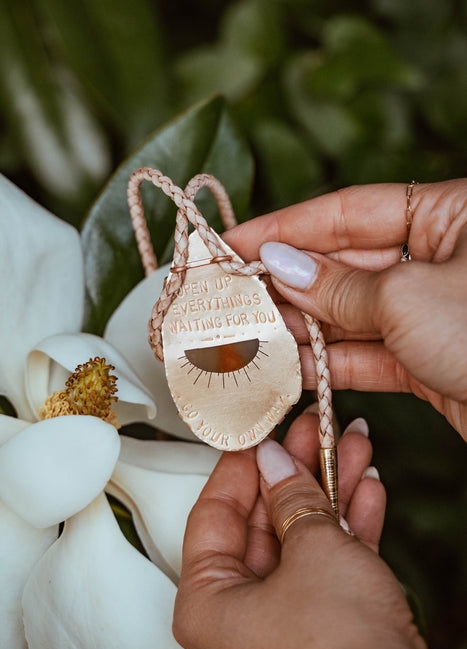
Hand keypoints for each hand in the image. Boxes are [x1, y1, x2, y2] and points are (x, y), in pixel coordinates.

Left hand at [173, 411, 464, 648]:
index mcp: (209, 604)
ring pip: (303, 539)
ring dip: (330, 490)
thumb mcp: (311, 549)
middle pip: (264, 523)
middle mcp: (241, 617)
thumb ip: (291, 498)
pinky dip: (349, 527)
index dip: (240, 467)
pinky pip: (330, 565)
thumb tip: (275, 459)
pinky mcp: (328, 628)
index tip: (259, 432)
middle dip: (295, 471)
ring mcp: (286, 622)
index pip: (213, 515)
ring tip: (352, 444)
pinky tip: (368, 488)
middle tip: (312, 430)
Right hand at [223, 180, 466, 439]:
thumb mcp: (411, 297)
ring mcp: (432, 313)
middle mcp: (438, 260)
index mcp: (449, 216)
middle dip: (284, 284)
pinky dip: (328, 364)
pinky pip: (369, 356)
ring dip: (299, 328)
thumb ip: (340, 286)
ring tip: (246, 336)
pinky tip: (287, 367)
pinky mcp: (430, 361)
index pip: (349, 212)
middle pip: (344, 265)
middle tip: (228, 297)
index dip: (285, 228)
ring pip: (351, 314)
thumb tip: (282, 266)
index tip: (233, 244)